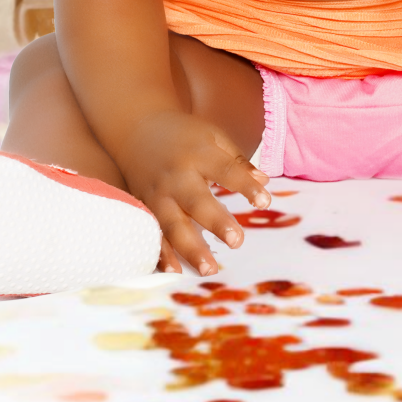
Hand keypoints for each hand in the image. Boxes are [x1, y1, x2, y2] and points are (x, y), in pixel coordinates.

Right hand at [118, 109, 269, 275]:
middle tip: (237, 242)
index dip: (245, 186)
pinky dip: (161, 254)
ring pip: (172, 225)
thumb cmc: (184, 135)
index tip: (264, 201)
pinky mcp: (143, 208)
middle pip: (196, 201)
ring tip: (209, 269)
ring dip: (190, 249)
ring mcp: (157, 194)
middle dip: (216, 222)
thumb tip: (264, 182)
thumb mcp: (213, 136)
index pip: (226, 170)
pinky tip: (174, 271)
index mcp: (199, 154)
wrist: (136, 130)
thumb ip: (237, 162)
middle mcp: (176, 176)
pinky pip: (153, 233)